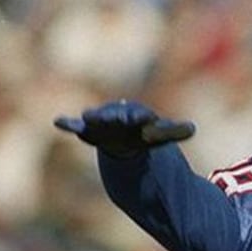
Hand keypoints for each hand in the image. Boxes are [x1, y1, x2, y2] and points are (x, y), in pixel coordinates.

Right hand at [54, 100, 194, 156]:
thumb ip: (174, 132)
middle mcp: (117, 116)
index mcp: (136, 116)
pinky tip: (58, 121)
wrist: (122, 133)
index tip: (146, 117)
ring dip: (93, 117)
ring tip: (88, 116)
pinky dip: (68, 123)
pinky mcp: (87, 130)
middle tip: (115, 117)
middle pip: (116, 115)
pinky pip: (76, 126)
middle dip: (116, 116)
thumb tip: (193, 128)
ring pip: (96, 118)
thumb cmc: (142, 132)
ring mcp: (101, 122)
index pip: (139, 116)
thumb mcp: (159, 135)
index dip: (142, 117)